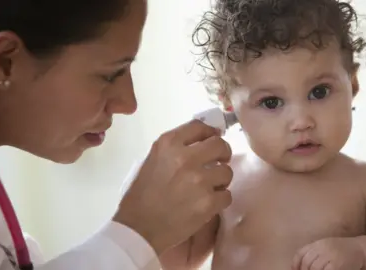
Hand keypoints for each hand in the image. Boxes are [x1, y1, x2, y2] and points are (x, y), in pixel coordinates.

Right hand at [112, 119, 232, 254]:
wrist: (139, 229)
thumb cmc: (141, 195)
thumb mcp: (151, 161)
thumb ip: (175, 149)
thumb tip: (201, 142)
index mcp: (168, 144)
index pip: (199, 127)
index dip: (210, 132)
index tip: (213, 138)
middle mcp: (185, 157)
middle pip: (219, 145)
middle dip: (222, 153)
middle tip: (219, 162)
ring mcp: (199, 180)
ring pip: (227, 171)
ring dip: (221, 180)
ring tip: (209, 188)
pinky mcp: (208, 202)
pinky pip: (227, 195)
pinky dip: (220, 200)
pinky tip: (208, 204)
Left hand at [292, 237, 364, 269]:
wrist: (362, 250)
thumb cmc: (343, 250)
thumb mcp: (327, 247)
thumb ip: (315, 253)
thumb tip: (298, 266)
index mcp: (318, 243)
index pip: (301, 253)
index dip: (295, 264)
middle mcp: (323, 248)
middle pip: (307, 262)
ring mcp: (330, 255)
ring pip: (314, 268)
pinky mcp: (337, 265)